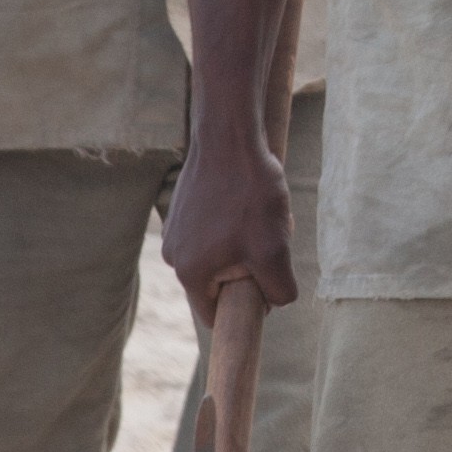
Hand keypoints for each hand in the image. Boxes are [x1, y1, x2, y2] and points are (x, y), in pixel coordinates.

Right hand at [163, 108, 300, 321]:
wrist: (230, 136)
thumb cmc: (250, 194)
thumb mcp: (274, 251)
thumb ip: (278, 291)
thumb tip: (275, 302)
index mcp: (189, 273)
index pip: (215, 314)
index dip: (245, 307)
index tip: (266, 284)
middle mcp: (173, 255)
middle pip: (220, 283)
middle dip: (248, 269)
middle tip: (267, 238)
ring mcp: (174, 230)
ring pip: (219, 255)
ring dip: (244, 244)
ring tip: (258, 215)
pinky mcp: (182, 208)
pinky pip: (213, 232)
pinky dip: (234, 224)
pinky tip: (248, 200)